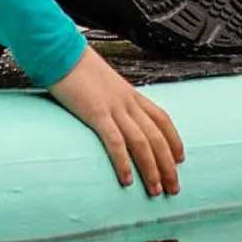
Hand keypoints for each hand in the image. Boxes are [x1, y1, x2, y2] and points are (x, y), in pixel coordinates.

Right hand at [49, 45, 185, 195]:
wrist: (61, 52)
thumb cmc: (76, 67)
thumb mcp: (101, 83)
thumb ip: (111, 99)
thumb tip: (112, 116)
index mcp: (130, 94)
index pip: (162, 119)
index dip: (174, 140)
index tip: (180, 160)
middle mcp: (128, 102)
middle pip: (157, 136)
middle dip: (167, 165)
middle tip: (173, 188)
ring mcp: (114, 107)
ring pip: (142, 142)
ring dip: (151, 169)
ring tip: (154, 190)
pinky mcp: (96, 113)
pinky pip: (115, 141)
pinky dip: (123, 162)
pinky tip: (127, 180)